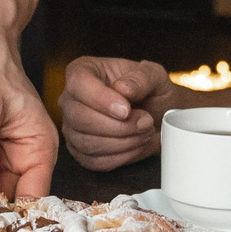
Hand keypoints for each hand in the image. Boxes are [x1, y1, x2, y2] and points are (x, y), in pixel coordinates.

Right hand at [59, 57, 175, 170]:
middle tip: (144, 122)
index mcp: (84, 70)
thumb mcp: (154, 76)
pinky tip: (135, 144)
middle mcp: (71, 98)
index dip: (101, 99)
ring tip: (144, 132)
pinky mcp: (81, 151)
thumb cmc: (152, 91)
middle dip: (118, 126)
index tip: (126, 110)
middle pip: (79, 116)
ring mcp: (73, 126)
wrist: (159, 116)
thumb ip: (141, 78)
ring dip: (122, 142)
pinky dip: (120, 156)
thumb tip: (123, 89)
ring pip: (86, 142)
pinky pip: (94, 160)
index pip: (79, 83)